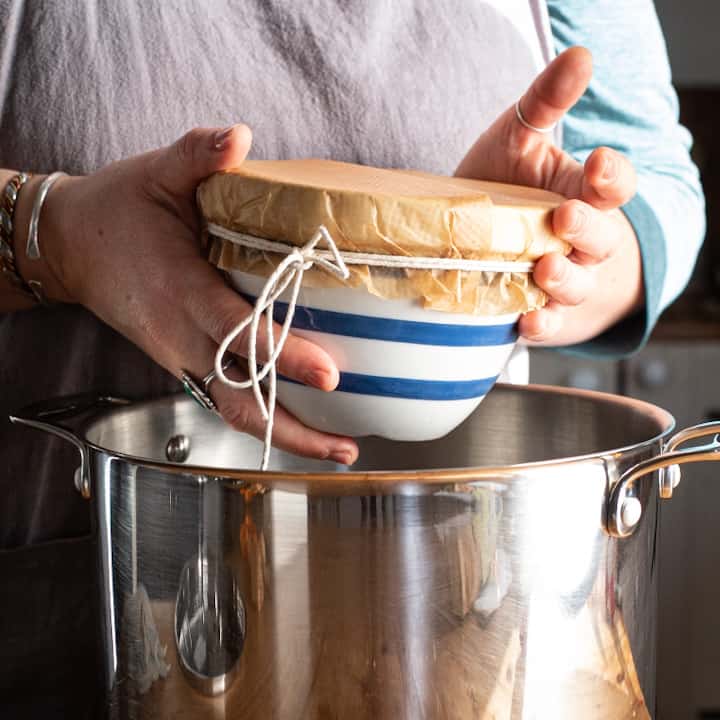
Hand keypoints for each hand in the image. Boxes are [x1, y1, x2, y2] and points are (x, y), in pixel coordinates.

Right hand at [34, 126, 358, 463]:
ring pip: (232, 409)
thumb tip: (239, 137)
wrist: (70, 247)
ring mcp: (179, 356)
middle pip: (239, 397)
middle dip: (292, 429)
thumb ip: (197, 154)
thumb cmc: (116, 210)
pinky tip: (300, 422)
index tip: (327, 375)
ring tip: (336, 448)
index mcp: (178, 290)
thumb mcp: (155, 172)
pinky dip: (263, 416)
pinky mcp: (181, 362)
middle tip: (346, 447)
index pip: (238, 331)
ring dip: (282, 434)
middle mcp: (179, 335)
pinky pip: (224, 397)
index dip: (282, 355)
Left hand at [456, 47, 642, 345]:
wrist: (479, 243)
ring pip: (576, 286)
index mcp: (583, 195)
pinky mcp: (537, 313)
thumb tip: (581, 56)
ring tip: (545, 268)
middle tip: (566, 216)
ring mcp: (561, 281)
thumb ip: (546, 103)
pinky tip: (526, 322)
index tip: (598, 162)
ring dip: (564, 280)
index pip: (614, 186)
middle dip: (587, 230)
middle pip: (600, 240)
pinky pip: (544, 324)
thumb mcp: (520, 141)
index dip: (612, 178)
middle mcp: (580, 242)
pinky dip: (538, 325)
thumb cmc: (505, 188)